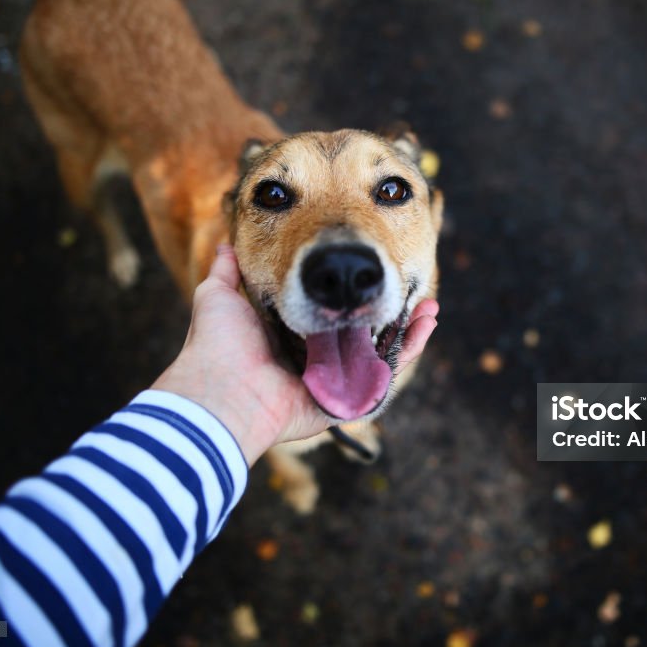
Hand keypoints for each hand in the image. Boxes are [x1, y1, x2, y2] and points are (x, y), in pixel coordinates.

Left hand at [153, 244, 438, 465]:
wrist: (222, 390)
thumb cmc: (218, 345)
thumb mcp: (218, 296)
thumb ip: (226, 272)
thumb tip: (225, 246)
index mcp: (288, 336)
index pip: (330, 313)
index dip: (353, 295)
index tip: (372, 268)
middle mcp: (314, 360)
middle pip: (362, 334)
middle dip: (388, 311)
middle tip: (407, 285)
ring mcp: (333, 381)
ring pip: (380, 353)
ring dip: (408, 329)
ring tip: (428, 304)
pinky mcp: (345, 400)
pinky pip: (384, 377)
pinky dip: (407, 351)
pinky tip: (424, 325)